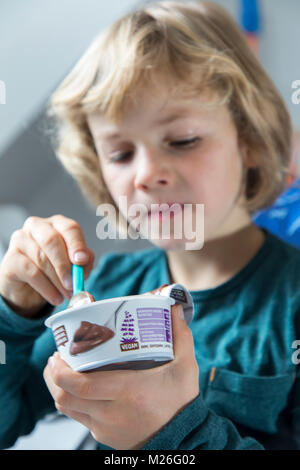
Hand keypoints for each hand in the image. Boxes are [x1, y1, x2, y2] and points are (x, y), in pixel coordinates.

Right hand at [0, 214, 93, 316]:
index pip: (69, 228)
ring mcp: (20, 240)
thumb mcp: (74, 266)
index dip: (77, 244)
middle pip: (51, 240)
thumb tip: (85, 260)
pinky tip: (55, 298)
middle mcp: (37, 227)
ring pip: (41, 258)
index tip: (82, 260)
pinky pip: (31, 273)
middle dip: (65, 264)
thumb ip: (83, 262)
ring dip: (58, 280)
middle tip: (74, 283)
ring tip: (67, 294)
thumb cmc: (54, 270)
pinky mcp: (10, 259)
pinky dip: (46, 288)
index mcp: (56, 224)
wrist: (29, 287)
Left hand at [43, 303, 199, 449]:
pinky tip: (80, 388)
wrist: (184, 439)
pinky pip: (79, 418)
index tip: (57, 354)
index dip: (60, 371)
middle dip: (53, 376)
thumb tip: (175, 308)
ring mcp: (105, 427)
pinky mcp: (104, 436)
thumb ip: (180, 336)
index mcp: (127, 391)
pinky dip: (73, 401)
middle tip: (57, 358)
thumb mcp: (185, 367)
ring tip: (62, 370)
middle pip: (65, 397)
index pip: (79, 385)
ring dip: (59, 389)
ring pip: (67, 409)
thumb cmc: (181, 403)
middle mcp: (111, 412)